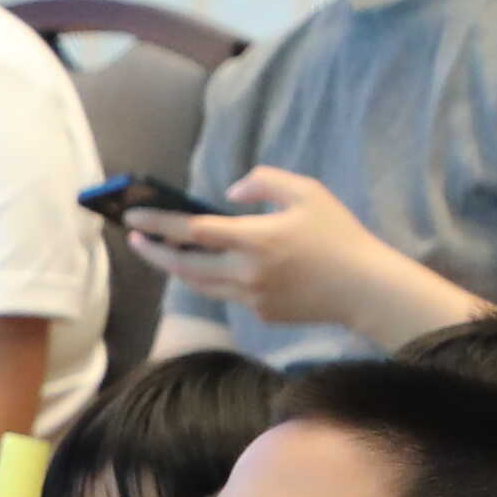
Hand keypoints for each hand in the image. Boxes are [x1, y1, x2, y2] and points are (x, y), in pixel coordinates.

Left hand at [130, 165, 420, 335]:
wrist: (364, 289)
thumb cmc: (338, 235)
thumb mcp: (307, 192)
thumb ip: (264, 182)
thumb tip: (230, 194)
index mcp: (254, 239)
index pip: (191, 230)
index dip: (158, 223)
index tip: (132, 216)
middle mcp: (244, 272)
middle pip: (183, 265)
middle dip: (153, 251)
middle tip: (134, 239)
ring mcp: (250, 297)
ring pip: (199, 285)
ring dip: (176, 269)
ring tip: (162, 252)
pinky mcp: (260, 314)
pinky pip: (225, 295)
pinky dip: (210, 280)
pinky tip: (205, 268)